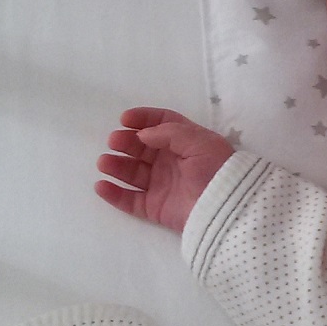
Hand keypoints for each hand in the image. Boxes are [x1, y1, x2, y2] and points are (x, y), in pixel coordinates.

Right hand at [95, 107, 234, 233]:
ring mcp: (163, 185)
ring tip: (105, 162)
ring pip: (133, 173)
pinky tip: (101, 186)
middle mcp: (172, 162)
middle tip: (114, 141)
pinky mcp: (155, 207)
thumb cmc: (217, 170)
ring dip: (116, 166)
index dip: (144, 119)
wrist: (225, 207)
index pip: (163, 124)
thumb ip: (171, 133)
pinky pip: (130, 200)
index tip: (125, 119)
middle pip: (143, 147)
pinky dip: (114, 194)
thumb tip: (143, 134)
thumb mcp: (201, 143)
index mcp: (187, 143)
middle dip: (126, 142)